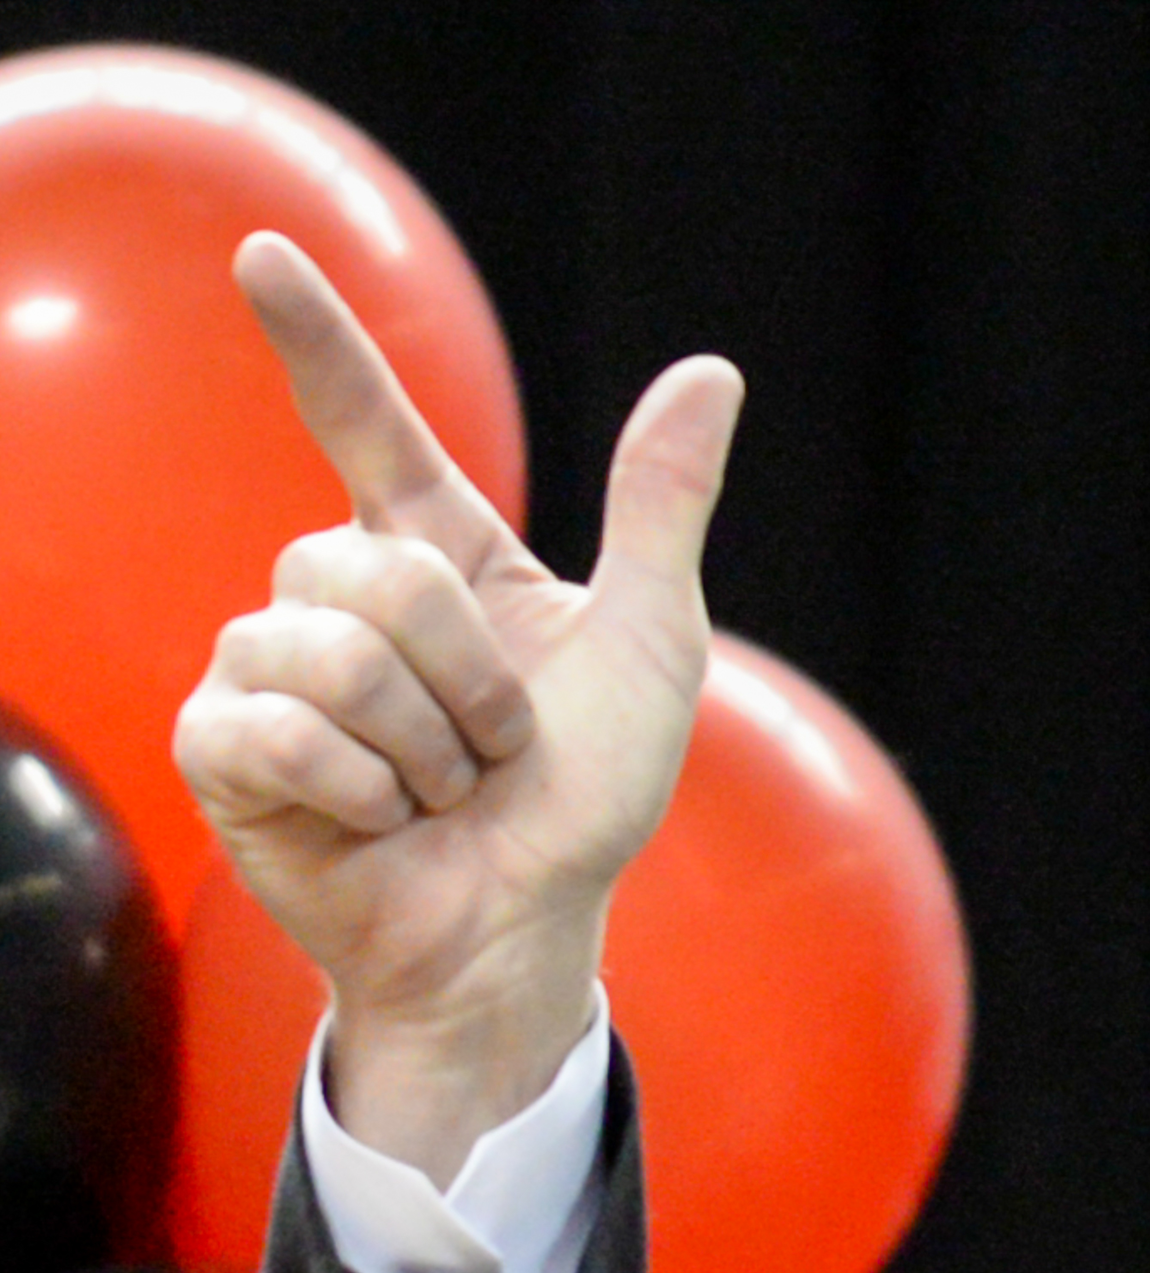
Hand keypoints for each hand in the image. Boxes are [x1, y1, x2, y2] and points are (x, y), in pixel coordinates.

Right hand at [174, 232, 742, 1180]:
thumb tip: (711, 371)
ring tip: (442, 795)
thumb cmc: (584, 800)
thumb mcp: (649, 650)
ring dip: (424, 745)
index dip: (320, 344)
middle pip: (377, 573)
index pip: (370, 428)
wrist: (526, 928)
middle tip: (495, 753)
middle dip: (466, 681)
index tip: (265, 254)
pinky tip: (380, 822)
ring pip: (331, 651)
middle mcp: (342, 598)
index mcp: (438, 560)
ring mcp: (272, 668)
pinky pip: (281, 729)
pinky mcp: (226, 747)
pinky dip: (362, 789)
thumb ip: (661, 511)